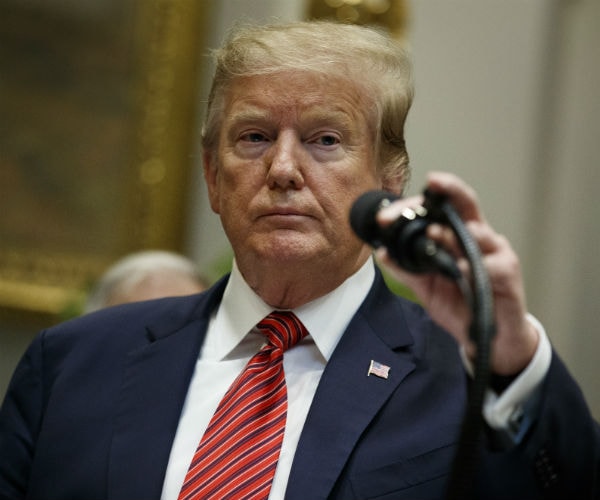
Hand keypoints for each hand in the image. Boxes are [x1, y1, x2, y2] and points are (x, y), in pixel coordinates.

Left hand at [375, 172, 538, 374]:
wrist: (491, 338)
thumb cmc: (462, 305)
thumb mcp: (427, 287)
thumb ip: (407, 269)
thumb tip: (381, 252)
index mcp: (458, 237)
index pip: (438, 209)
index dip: (414, 206)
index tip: (386, 215)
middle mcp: (479, 238)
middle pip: (466, 204)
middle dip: (449, 189)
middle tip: (430, 184)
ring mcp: (496, 254)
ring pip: (477, 233)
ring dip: (453, 233)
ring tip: (433, 233)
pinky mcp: (508, 275)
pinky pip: (491, 266)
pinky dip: (474, 265)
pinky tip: (459, 266)